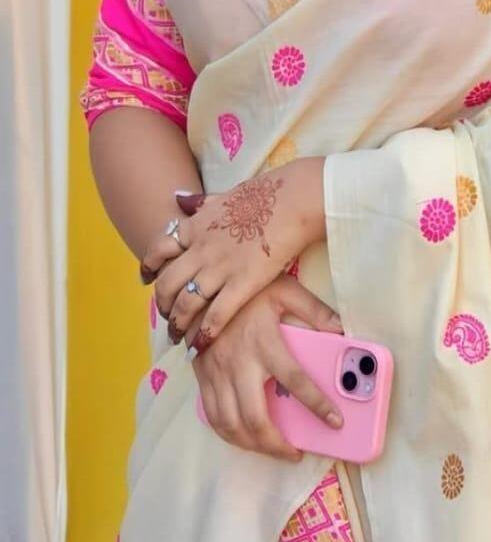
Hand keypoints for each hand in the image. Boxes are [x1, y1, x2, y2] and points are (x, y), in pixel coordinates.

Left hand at [140, 157, 325, 345]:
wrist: (292, 200)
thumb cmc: (264, 194)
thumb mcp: (223, 194)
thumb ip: (200, 202)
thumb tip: (179, 199)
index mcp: (195, 227)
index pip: (159, 250)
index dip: (149, 267)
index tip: (147, 280)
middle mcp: (200, 249)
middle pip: (167, 282)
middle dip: (162, 303)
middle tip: (166, 315)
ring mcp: (219, 268)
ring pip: (185, 303)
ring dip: (178, 324)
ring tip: (178, 336)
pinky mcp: (242, 284)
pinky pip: (215, 315)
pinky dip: (204, 334)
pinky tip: (200, 346)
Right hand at [188, 273, 343, 461]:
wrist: (202, 285)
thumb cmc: (248, 289)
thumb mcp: (285, 290)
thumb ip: (315, 310)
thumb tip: (341, 330)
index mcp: (265, 341)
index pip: (295, 380)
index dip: (317, 405)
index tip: (335, 421)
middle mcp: (239, 362)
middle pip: (255, 418)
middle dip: (276, 445)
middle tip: (294, 452)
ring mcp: (217, 372)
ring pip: (230, 424)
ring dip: (252, 445)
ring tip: (272, 449)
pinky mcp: (202, 376)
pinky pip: (212, 416)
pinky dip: (228, 434)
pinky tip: (243, 436)